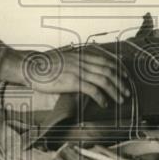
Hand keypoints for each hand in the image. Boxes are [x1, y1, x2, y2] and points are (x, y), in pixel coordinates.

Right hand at [0, 46, 129, 107]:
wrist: (31, 66)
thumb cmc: (45, 65)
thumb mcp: (64, 58)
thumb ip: (76, 62)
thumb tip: (85, 69)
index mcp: (81, 55)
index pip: (106, 60)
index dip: (119, 68)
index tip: (126, 76)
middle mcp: (82, 61)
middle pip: (108, 70)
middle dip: (121, 81)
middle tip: (127, 91)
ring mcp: (78, 71)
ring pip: (104, 80)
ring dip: (115, 90)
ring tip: (121, 99)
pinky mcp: (73, 82)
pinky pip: (93, 90)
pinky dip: (102, 97)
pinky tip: (105, 104)